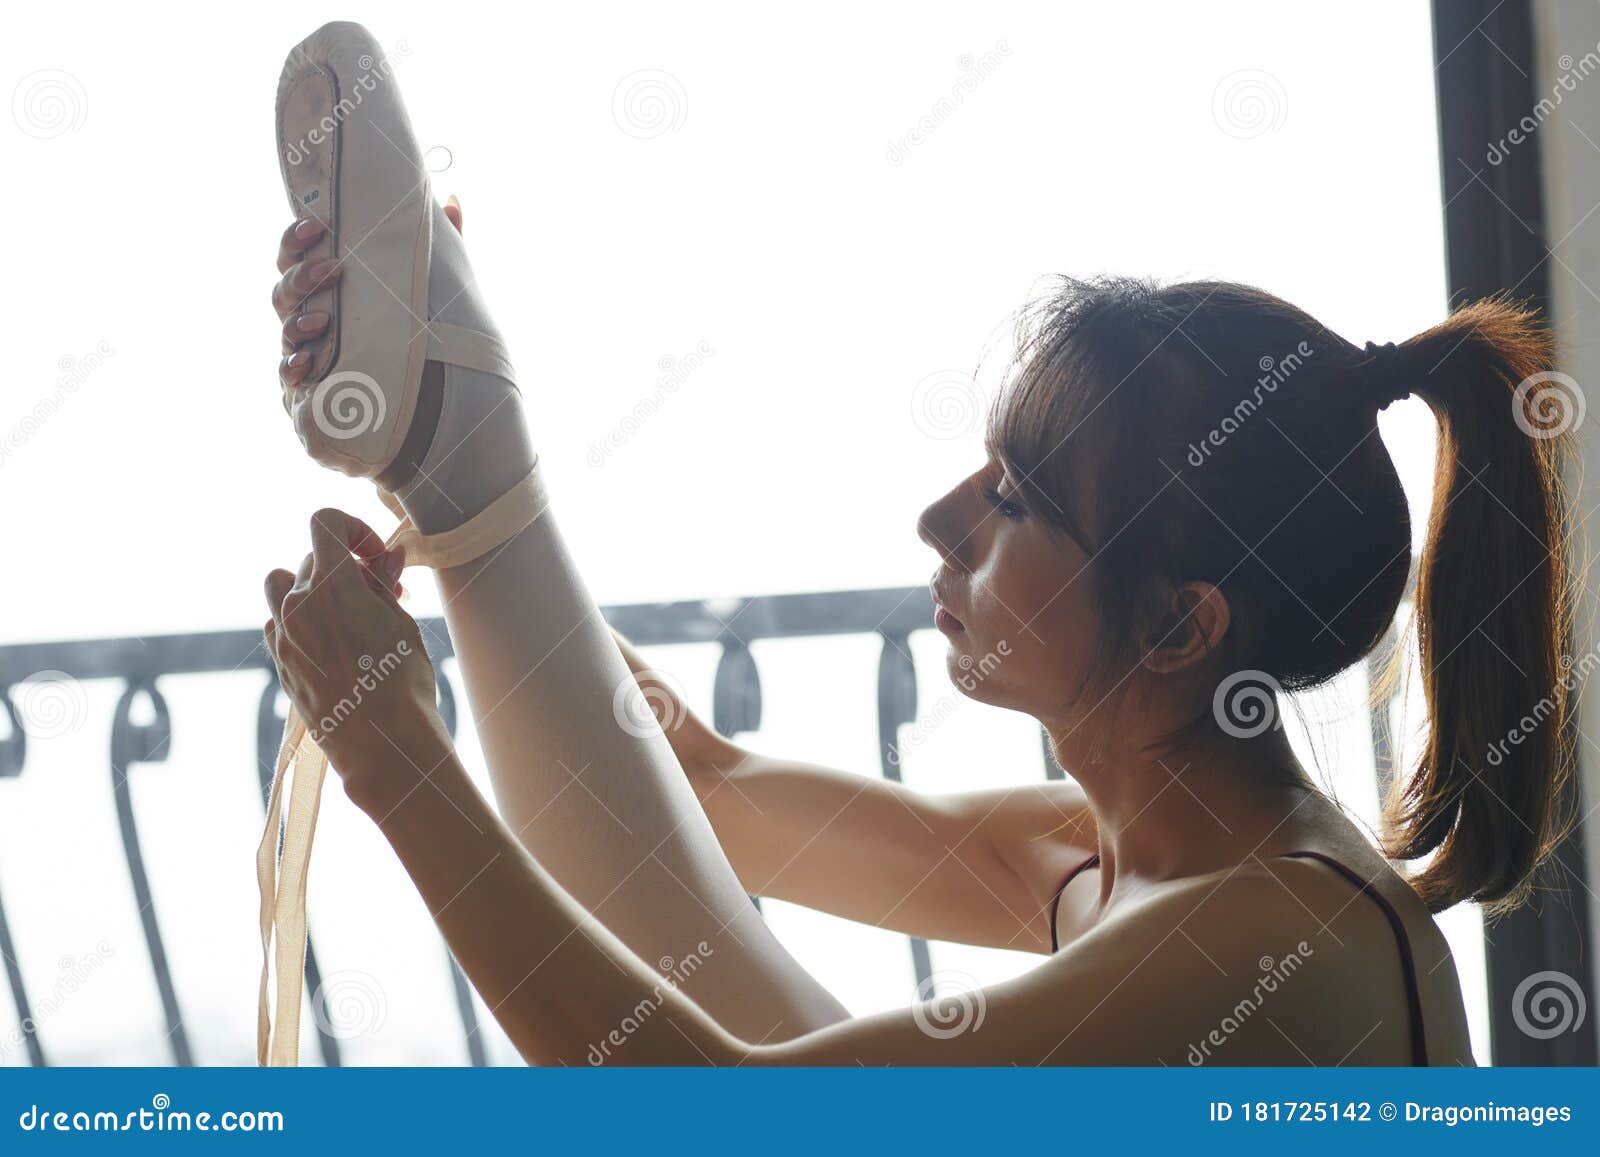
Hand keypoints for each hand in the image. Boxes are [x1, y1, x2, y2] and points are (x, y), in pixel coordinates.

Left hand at [263, 508, 445, 805]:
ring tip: (345, 612)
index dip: (354, 529)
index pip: (325, 523)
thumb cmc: (402, 683)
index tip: (375, 556)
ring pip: (282, 586)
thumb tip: (385, 557)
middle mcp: (298, 605)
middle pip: (313, 559)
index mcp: (332, 584)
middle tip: (381, 596)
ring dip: (310, 587)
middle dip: (346, 568)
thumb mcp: (402, 624)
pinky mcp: (280, 664)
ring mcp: (283, 636)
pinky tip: (330, 641)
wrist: (381, 744)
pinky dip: (297, 620)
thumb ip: (384, 585)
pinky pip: (277, 623)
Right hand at [274, 195, 463, 390]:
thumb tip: (453, 204)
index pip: (295, 253)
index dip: (297, 237)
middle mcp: (307, 310)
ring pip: (286, 328)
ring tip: (323, 320)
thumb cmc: (405, 322)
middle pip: (286, 287)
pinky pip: (287, 373)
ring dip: (299, 322)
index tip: (318, 226)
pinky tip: (304, 363)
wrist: (409, 389)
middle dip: (303, 276)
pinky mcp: (308, 380)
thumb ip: (432, 246)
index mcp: (324, 282)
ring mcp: (304, 346)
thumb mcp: (422, 284)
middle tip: (334, 270)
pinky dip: (291, 367)